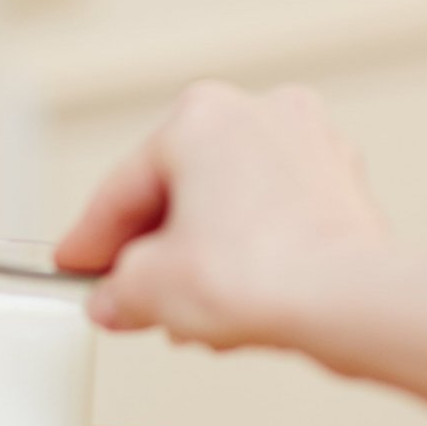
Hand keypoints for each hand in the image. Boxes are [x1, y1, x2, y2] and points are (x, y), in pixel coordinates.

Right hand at [55, 82, 388, 355]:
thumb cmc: (260, 276)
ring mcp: (310, 144)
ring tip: (185, 313)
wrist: (352, 302)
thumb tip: (116, 299)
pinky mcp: (344, 185)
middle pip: (181, 192)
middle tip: (128, 298)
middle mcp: (258, 112)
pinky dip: (250, 252)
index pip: (124, 188)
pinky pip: (275, 218)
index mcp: (199, 116)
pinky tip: (236, 300)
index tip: (75, 267)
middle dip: (154, 250)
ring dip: (203, 255)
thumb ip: (117, 290)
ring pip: (230, 206)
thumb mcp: (149, 289)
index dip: (89, 239)